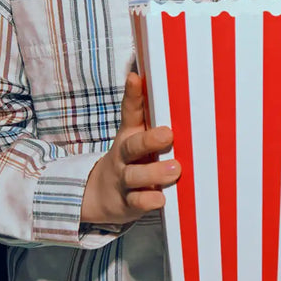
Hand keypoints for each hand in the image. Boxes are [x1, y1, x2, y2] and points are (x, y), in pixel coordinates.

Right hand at [81, 72, 179, 225]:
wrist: (102, 194)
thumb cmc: (133, 159)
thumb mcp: (137, 137)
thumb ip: (153, 119)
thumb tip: (177, 88)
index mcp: (130, 134)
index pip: (129, 112)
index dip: (132, 95)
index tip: (134, 78)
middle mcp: (124, 155)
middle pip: (132, 145)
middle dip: (149, 140)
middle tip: (168, 134)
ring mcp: (124, 179)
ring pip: (135, 175)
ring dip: (154, 172)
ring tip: (175, 169)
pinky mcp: (127, 201)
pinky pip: (136, 201)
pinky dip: (148, 200)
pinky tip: (160, 198)